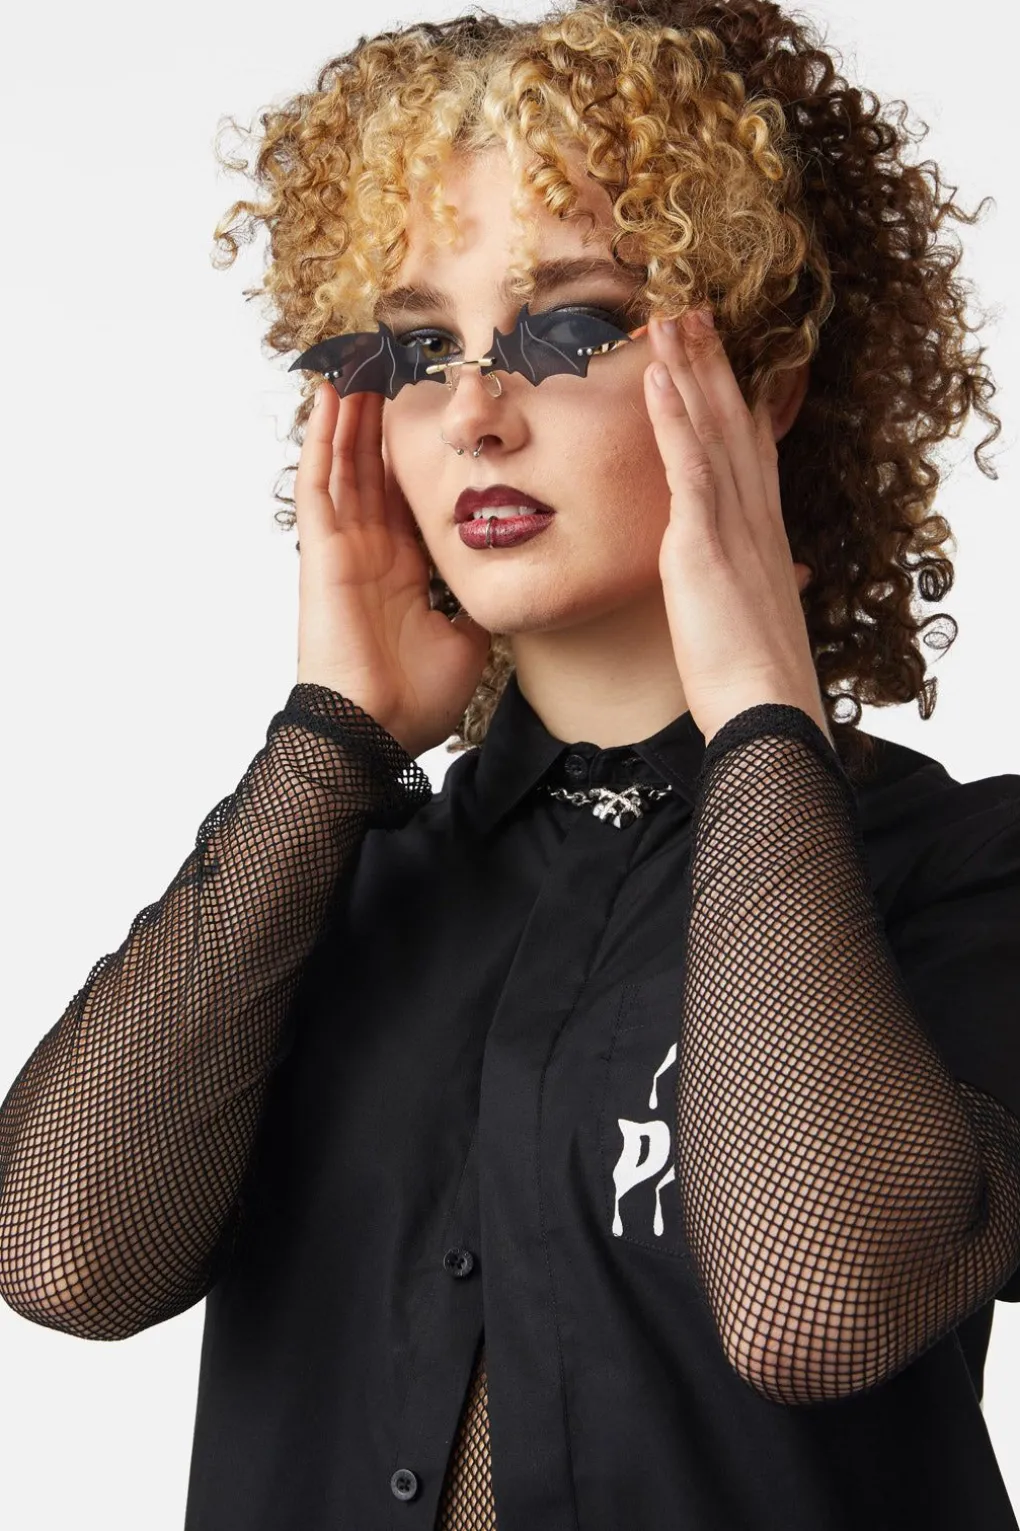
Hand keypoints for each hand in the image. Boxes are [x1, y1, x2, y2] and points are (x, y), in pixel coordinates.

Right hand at [294, 382, 491, 758]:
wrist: (376, 730)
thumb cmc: (415, 697)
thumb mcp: (468, 639)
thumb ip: (479, 602)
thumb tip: (506, 581)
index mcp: (404, 568)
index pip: (412, 495)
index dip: (422, 454)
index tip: (440, 410)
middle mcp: (372, 549)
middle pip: (376, 467)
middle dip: (384, 417)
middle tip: (397, 363)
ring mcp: (344, 546)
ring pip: (347, 463)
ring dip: (354, 413)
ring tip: (362, 360)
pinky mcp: (321, 550)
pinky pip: (320, 483)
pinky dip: (323, 439)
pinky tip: (331, 396)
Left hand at [643, 309, 832, 749]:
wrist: (763, 710)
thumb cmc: (753, 677)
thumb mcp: (757, 618)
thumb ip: (757, 586)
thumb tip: (775, 582)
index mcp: (764, 532)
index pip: (749, 448)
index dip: (734, 398)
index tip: (717, 359)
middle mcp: (755, 515)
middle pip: (734, 421)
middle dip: (712, 364)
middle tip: (690, 310)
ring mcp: (733, 524)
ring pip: (712, 428)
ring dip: (690, 369)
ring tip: (668, 318)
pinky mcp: (705, 543)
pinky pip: (688, 466)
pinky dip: (673, 418)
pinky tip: (658, 377)